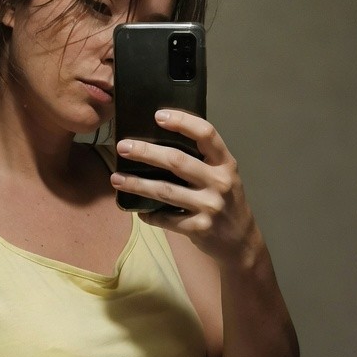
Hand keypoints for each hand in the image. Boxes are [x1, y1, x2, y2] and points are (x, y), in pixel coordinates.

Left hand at [112, 109, 259, 264]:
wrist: (241, 241)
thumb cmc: (227, 202)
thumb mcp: (223, 176)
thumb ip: (203, 160)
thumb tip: (161, 140)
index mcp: (225, 163)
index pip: (206, 134)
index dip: (182, 122)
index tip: (158, 116)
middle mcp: (219, 182)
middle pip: (177, 161)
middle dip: (146, 152)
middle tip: (122, 147)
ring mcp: (209, 206)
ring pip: (165, 191)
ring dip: (137, 184)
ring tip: (116, 179)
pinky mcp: (199, 228)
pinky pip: (166, 219)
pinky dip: (149, 215)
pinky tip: (137, 210)